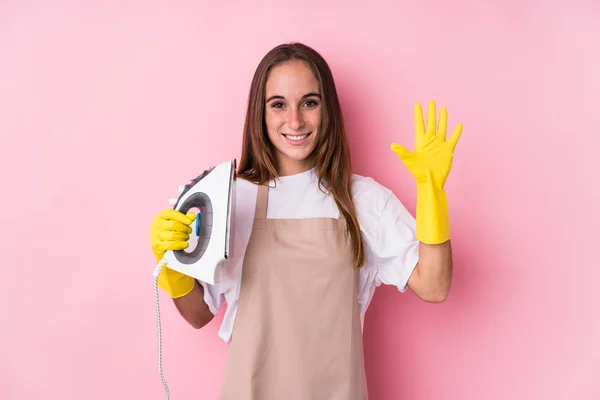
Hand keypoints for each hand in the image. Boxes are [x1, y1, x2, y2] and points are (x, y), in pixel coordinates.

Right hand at [150, 209, 195, 261]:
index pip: (171, 213)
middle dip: (185, 228)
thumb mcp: (175, 221)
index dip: (182, 217)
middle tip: (189, 231)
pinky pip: (171, 245)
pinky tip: (184, 244)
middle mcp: (156, 224)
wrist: (158, 244)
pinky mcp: (157, 245)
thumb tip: (192, 215)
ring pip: (172, 235)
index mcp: (161, 216)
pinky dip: (180, 245)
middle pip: (173, 225)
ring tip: (186, 237)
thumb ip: (184, 217)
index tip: (190, 221)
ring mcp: (155, 235)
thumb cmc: (168, 230)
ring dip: (183, 237)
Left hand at [389, 100, 462, 243]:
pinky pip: (453, 138)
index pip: (419, 124)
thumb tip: (392, 146)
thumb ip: (402, 152)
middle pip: (431, 123)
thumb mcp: (409, 160)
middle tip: (431, 102)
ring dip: (443, 119)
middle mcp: (430, 141)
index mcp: (420, 141)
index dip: (419, 114)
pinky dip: (456, 132)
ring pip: (442, 128)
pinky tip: (459, 124)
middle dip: (431, 112)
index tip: (417, 104)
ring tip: (443, 109)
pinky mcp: (448, 150)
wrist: (430, 181)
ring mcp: (439, 144)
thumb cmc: (418, 172)